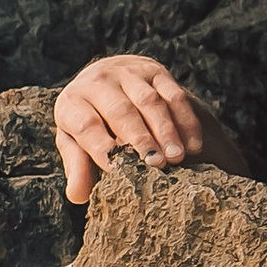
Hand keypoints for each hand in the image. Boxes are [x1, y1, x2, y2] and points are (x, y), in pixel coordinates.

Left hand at [53, 53, 244, 206]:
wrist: (104, 78)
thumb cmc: (87, 119)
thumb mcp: (74, 141)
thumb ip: (77, 165)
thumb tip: (78, 195)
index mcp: (73, 102)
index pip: (87, 125)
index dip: (102, 148)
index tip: (117, 171)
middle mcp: (99, 81)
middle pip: (121, 112)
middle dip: (140, 139)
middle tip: (156, 164)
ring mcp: (128, 73)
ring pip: (150, 101)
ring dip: (166, 130)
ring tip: (176, 156)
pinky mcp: (155, 71)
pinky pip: (174, 94)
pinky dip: (185, 120)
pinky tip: (192, 144)